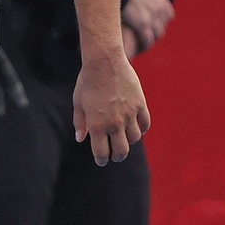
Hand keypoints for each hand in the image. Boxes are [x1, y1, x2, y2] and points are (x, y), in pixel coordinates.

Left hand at [73, 50, 150, 165]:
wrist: (104, 62)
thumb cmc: (87, 83)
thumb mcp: (78, 104)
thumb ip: (80, 123)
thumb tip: (80, 139)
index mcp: (96, 126)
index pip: (101, 152)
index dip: (102, 160)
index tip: (102, 161)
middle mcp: (114, 123)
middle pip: (121, 150)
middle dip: (118, 156)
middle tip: (116, 156)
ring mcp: (129, 114)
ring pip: (135, 138)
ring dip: (129, 142)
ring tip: (125, 140)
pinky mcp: (141, 104)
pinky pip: (145, 123)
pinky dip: (142, 129)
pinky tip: (137, 129)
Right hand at [122, 0, 175, 52]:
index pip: (167, 14)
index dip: (159, 19)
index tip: (152, 22)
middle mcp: (160, 10)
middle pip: (162, 26)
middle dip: (155, 31)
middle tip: (145, 35)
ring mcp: (151, 18)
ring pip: (156, 35)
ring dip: (150, 40)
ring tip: (141, 44)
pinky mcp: (141, 25)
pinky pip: (146, 40)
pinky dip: (143, 45)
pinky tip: (138, 49)